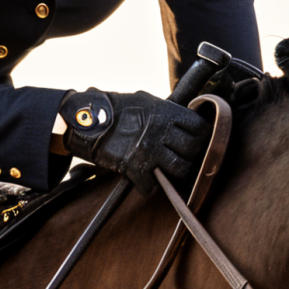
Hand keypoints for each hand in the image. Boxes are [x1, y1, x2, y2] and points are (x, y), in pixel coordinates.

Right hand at [55, 87, 211, 194]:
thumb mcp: (145, 101)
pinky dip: (147, 187)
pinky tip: (143, 180)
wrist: (88, 121)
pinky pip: (151, 186)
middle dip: (189, 157)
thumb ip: (165, 111)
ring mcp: (149, 150)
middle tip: (180, 158)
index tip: (196, 142)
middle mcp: (161, 131)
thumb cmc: (116, 109)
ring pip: (179, 170)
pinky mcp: (134, 168)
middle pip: (193, 151)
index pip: (200, 128)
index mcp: (166, 112)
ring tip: (165, 171)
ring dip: (173, 174)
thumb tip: (183, 119)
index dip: (201, 137)